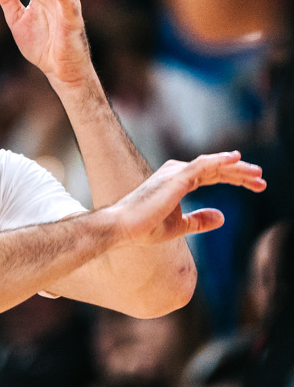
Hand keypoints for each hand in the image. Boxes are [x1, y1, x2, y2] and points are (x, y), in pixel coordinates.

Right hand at [107, 151, 265, 245]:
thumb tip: (222, 217)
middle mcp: (177, 172)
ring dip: (237, 168)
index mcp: (178, 181)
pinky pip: (203, 165)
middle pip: (216, 169)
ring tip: (257, 174)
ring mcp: (176, 173)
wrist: (123, 227)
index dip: (235, 179)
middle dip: (241, 174)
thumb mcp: (179, 226)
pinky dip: (220, 160)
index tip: (255, 186)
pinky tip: (236, 159)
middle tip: (261, 180)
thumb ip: (200, 220)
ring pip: (213, 165)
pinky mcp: (176, 177)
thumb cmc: (145, 227)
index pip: (213, 176)